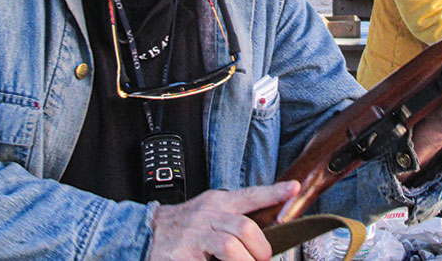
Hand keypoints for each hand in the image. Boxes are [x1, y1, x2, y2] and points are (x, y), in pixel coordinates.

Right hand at [149, 181, 299, 259]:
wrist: (147, 232)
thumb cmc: (186, 226)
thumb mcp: (211, 212)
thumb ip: (236, 217)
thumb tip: (268, 232)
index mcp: (219, 202)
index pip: (251, 195)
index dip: (274, 193)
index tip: (293, 188)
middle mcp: (208, 215)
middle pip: (245, 228)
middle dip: (260, 248)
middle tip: (262, 258)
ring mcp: (195, 236)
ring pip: (230, 247)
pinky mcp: (183, 255)